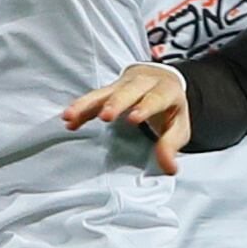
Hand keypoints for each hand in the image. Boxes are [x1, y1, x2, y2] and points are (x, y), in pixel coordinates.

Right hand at [60, 64, 191, 174]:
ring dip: (87, 104)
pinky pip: (93, 98)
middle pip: (128, 91)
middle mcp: (143, 82)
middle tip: (105, 116)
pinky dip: (81, 108)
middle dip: (115, 103)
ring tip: (70, 116)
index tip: (133, 119)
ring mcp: (124, 84)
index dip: (145, 107)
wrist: (161, 79)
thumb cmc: (170, 108)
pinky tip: (68, 119)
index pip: (156, 97)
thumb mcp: (178, 126)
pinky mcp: (109, 90)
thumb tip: (169, 168)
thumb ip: (171, 145)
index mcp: (166, 89)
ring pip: (104, 92)